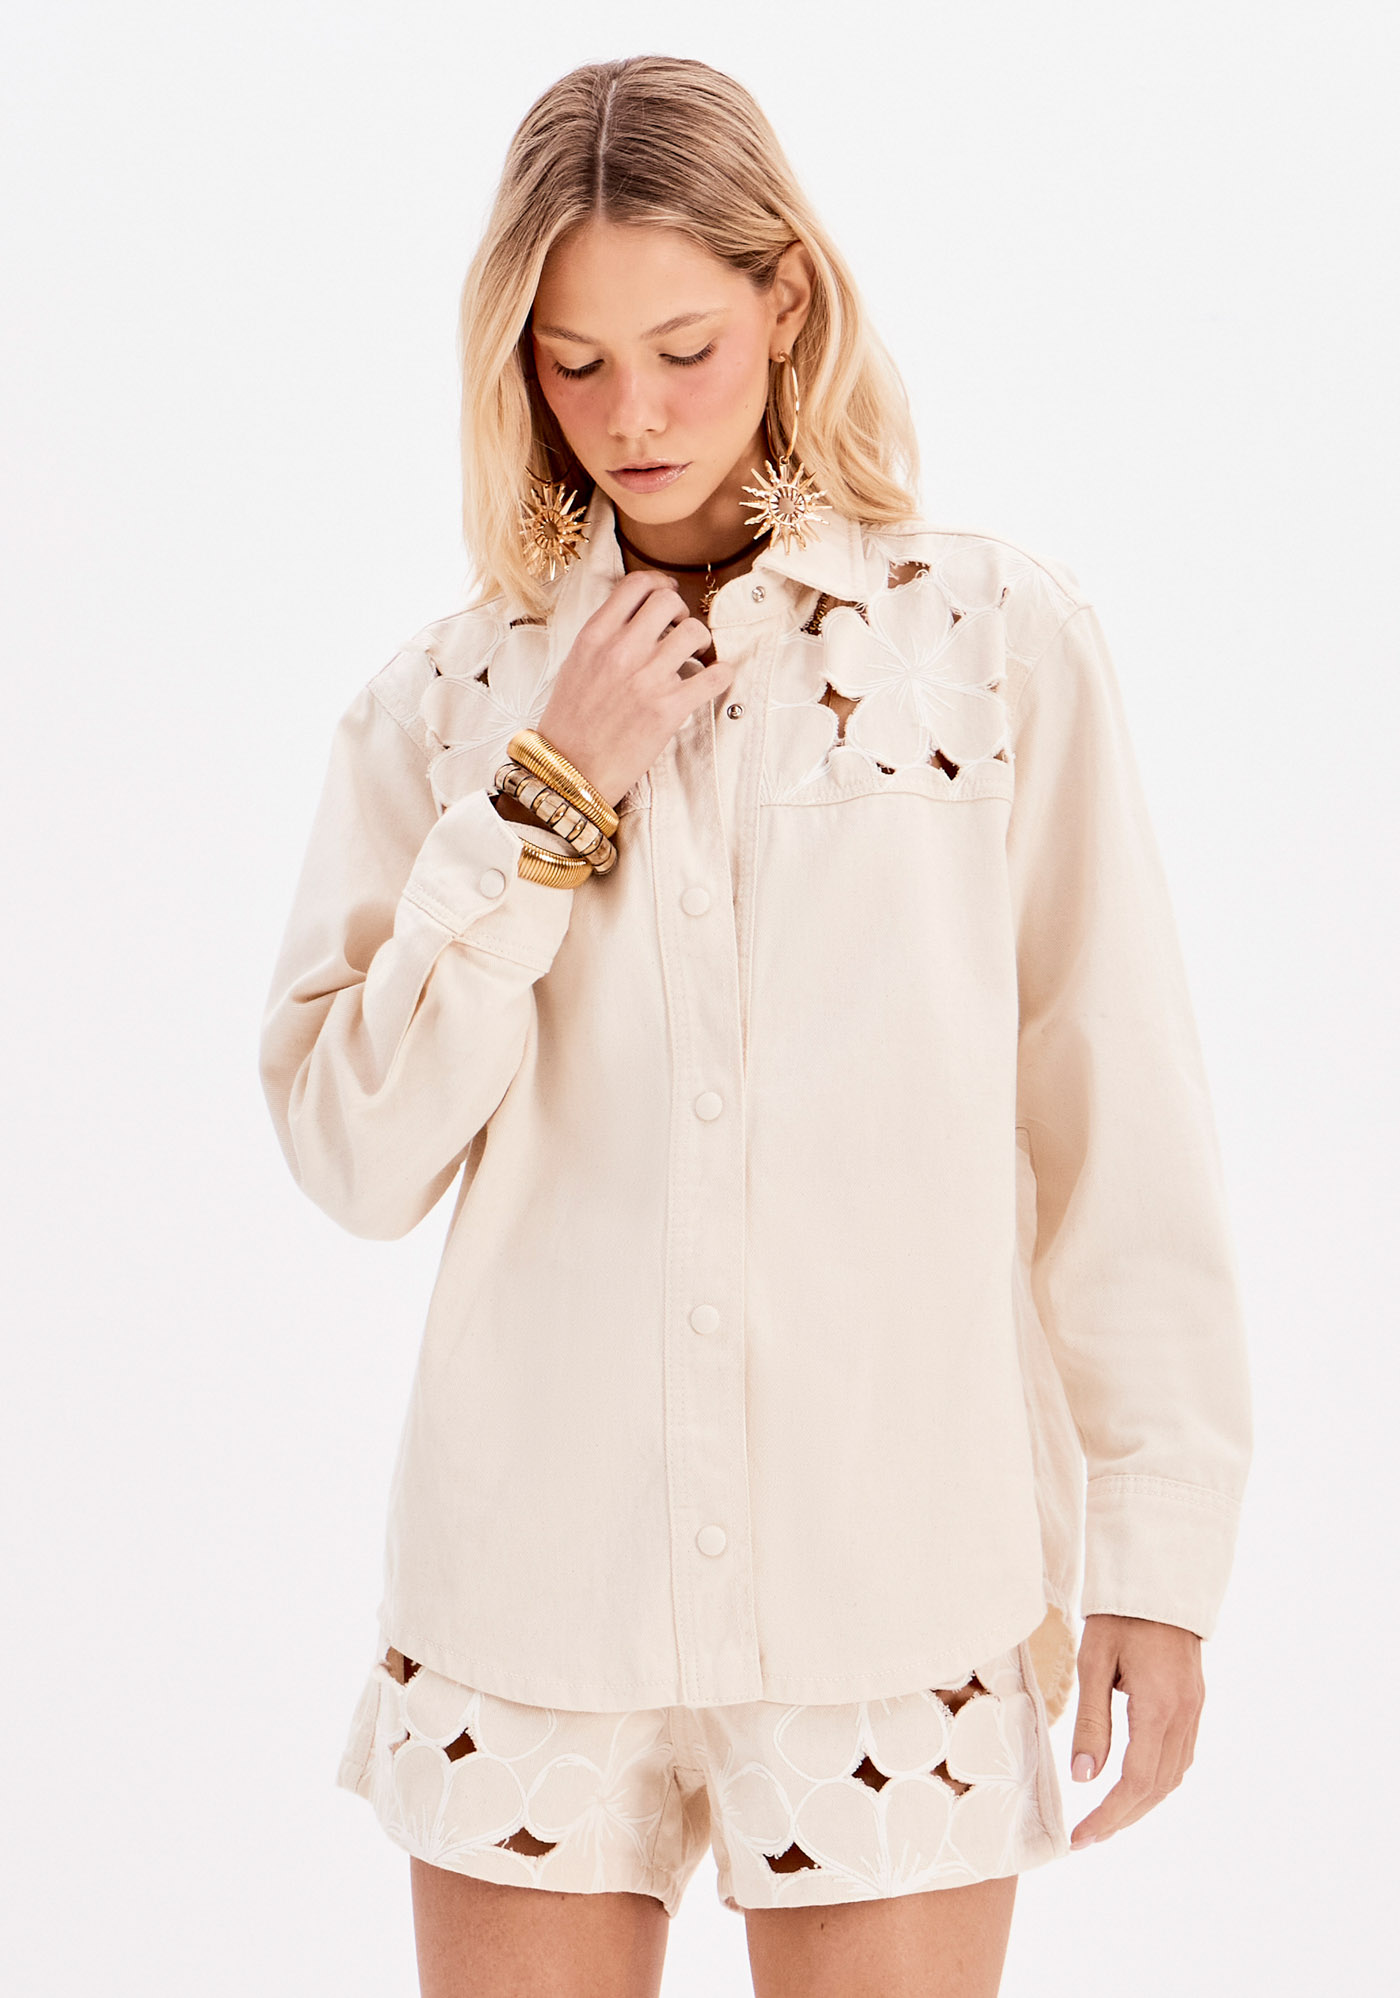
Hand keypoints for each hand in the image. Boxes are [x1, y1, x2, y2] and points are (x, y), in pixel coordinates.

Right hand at [533, 568, 732, 809]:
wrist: (569, 771)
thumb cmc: (570, 721)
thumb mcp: (574, 665)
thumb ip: (604, 636)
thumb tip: (636, 616)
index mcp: (595, 636)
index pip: (636, 585)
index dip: (659, 583)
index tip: (667, 593)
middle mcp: (622, 651)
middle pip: (669, 601)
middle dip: (681, 611)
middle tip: (679, 630)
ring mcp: (647, 679)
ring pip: (696, 632)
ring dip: (702, 642)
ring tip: (694, 658)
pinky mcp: (669, 709)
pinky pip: (715, 676)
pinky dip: (721, 674)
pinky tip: (713, 679)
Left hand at [1068, 1613, 1204, 1848]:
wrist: (1159, 1583)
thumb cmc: (1120, 1616)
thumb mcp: (1094, 1662)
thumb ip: (1090, 1722)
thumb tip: (1084, 1777)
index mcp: (1159, 1706)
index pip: (1136, 1780)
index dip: (1109, 1815)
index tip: (1081, 1836)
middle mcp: (1184, 1715)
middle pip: (1157, 1787)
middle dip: (1122, 1817)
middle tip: (1087, 1838)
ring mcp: (1195, 1711)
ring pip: (1173, 1777)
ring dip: (1140, 1803)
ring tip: (1106, 1819)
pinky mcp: (1194, 1705)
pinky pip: (1180, 1757)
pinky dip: (1156, 1780)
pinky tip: (1134, 1785)